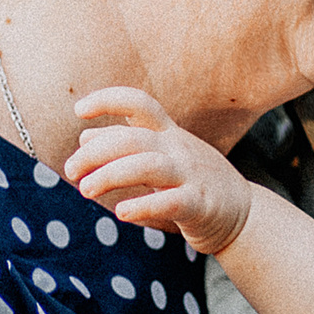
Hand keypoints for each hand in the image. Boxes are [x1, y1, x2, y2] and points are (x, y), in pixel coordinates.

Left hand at [65, 87, 254, 253]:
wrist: (243, 214)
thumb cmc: (194, 182)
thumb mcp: (161, 157)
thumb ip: (125, 145)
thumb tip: (85, 136)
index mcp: (169, 133)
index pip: (139, 103)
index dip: (108, 99)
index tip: (79, 109)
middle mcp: (179, 148)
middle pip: (134, 138)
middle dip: (96, 152)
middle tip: (70, 171)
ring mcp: (191, 174)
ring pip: (148, 165)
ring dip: (111, 175)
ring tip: (86, 190)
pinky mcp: (201, 204)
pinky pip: (172, 201)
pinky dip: (145, 205)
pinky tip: (122, 213)